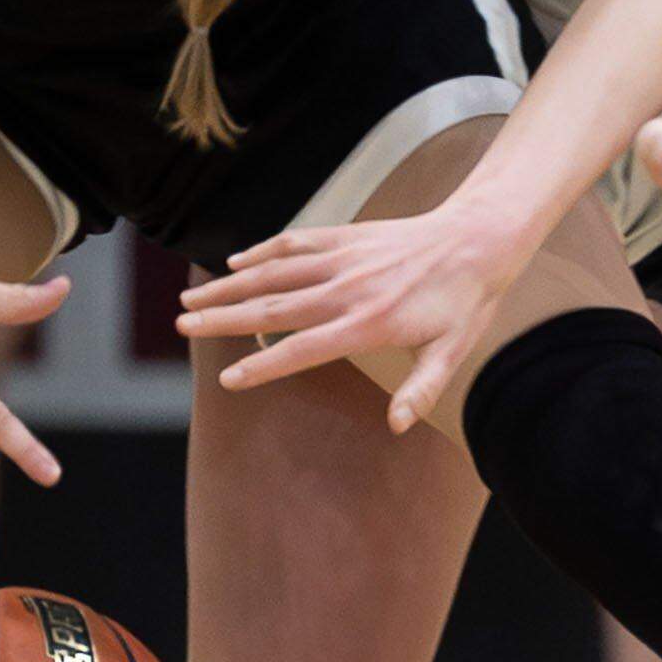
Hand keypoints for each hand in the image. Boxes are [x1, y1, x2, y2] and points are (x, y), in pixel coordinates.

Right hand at [176, 198, 550, 431]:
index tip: (227, 381)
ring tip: (189, 299)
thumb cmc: (468, 301)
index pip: (303, 349)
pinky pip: (293, 243)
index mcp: (368, 323)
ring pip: (273, 273)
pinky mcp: (345, 236)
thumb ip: (422, 389)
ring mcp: (343, 258)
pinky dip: (261, 252)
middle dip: (222, 319)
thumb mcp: (454, 351)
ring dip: (228, 286)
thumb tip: (397, 425)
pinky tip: (234, 263)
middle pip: (272, 308)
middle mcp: (347, 289)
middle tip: (180, 327)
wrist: (480, 237)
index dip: (263, 367)